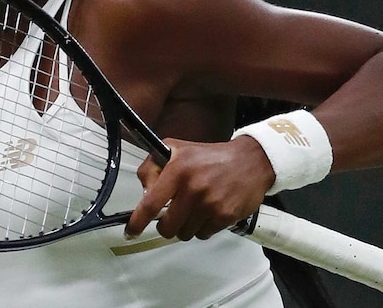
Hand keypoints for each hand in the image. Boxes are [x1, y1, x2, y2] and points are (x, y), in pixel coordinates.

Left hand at [125, 136, 274, 240]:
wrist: (251, 161)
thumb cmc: (211, 156)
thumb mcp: (176, 149)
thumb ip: (153, 167)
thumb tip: (144, 192)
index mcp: (178, 169)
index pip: (151, 203)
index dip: (138, 221)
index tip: (131, 231)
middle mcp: (193, 187)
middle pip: (167, 226)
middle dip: (166, 225)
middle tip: (171, 216)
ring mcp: (210, 203)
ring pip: (185, 233)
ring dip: (186, 226)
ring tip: (195, 208)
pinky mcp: (225, 216)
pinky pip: (203, 234)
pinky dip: (203, 227)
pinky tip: (209, 211)